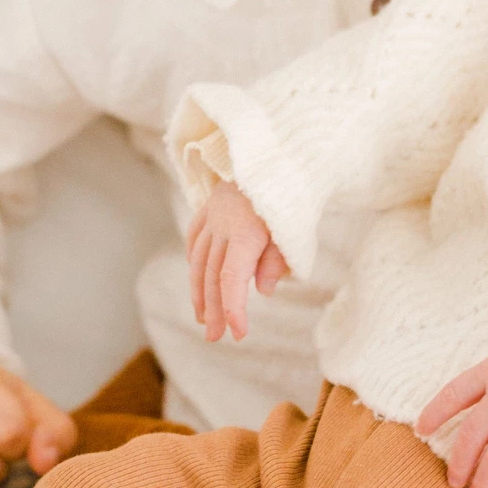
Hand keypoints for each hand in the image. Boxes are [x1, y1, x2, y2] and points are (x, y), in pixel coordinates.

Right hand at [187, 180, 287, 341]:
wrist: (275, 151)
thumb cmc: (291, 194)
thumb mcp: (294, 228)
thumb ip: (278, 259)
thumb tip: (264, 291)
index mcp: (245, 231)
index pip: (232, 279)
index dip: (233, 309)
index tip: (238, 333)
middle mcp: (222, 224)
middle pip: (212, 275)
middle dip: (213, 309)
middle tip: (215, 337)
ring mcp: (211, 215)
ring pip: (198, 259)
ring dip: (199, 291)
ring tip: (202, 318)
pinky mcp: (207, 206)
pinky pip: (195, 238)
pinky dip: (194, 260)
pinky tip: (197, 278)